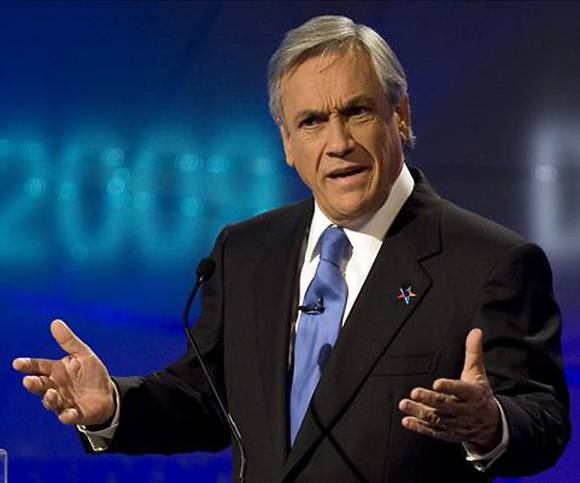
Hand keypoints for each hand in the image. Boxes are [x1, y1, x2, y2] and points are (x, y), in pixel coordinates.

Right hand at [12, 319, 114, 425]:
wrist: (108, 394)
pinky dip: (68, 416)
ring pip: (51, 402)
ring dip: (49, 399)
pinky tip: (70, 412)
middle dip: (33, 384)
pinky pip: (68, 417)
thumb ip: (69, 341)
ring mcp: (64, 402)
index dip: (28, 365)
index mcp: (57, 371)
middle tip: (29, 381)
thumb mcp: (83, 354)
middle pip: (41, 386)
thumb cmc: (92, 374)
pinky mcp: (75, 414)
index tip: (17, 363)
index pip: (39, 367)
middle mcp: (56, 387)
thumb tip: (55, 322)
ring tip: (52, 393)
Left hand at [398, 328, 500, 450]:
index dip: (450, 387)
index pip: (462, 390)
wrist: (491, 424)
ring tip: (404, 404)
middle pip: (447, 406)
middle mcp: (465, 411)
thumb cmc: (479, 394)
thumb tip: (475, 331)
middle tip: (415, 392)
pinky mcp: (448, 433)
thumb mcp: (478, 373)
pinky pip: (433, 432)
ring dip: (420, 413)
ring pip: (437, 419)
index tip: (436, 383)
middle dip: (430, 400)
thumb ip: (473, 353)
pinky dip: (419, 427)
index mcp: (473, 394)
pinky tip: (407, 421)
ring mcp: (456, 424)